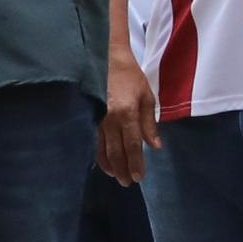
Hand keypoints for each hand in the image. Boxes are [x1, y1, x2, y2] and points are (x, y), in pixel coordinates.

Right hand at [97, 53, 157, 184]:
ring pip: (101, 149)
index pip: (132, 146)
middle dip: (123, 170)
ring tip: (116, 176)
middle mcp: (110, 119)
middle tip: (128, 183)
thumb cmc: (130, 76)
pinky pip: (92, 140)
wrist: (106, 58)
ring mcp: (96, 118)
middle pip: (116, 152)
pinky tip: (102, 163)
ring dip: (109, 165)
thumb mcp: (147, 97)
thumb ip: (149, 123)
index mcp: (127, 113)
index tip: (139, 177)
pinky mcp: (88, 116)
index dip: (135, 164)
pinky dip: (97, 154)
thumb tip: (154, 147)